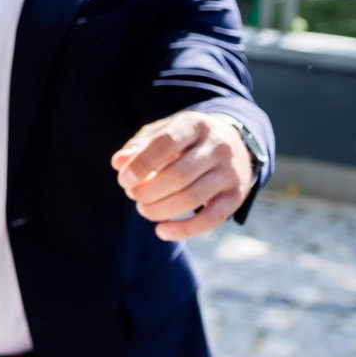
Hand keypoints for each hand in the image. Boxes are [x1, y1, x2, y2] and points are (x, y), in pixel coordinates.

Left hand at [112, 112, 255, 241]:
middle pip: (178, 175)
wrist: (231, 144)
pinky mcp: (236, 196)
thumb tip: (118, 163)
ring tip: (143, 209)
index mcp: (195, 125)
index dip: (142, 164)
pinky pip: (211, 219)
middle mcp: (219, 147)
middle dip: (148, 191)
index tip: (124, 180)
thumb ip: (138, 146)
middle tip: (133, 195)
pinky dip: (184, 230)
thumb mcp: (162, 133)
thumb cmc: (185, 141)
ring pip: (193, 198)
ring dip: (160, 210)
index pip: (167, 143)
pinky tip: (161, 231)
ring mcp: (231, 172)